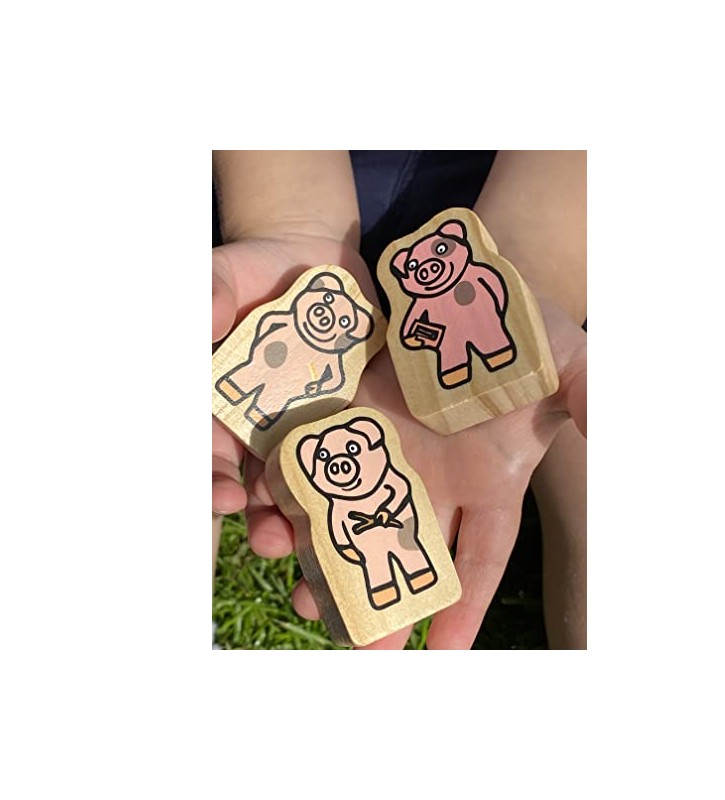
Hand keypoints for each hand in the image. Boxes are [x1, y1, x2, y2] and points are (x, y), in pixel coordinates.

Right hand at [212, 233, 374, 519]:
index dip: (210, 478)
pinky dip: (365, 485)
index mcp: (221, 408)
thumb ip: (209, 293)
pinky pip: (358, 459)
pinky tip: (379, 505)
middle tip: (272, 541)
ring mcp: (311, 432)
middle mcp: (264, 431)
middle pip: (258, 487)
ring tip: (325, 546)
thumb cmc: (256, 274)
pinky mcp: (353, 424)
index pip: (209, 453)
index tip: (224, 495)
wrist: (317, 268)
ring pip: (309, 486)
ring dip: (313, 518)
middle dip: (262, 518)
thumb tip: (201, 317)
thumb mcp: (225, 276)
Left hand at [247, 297, 586, 648]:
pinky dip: (294, 486)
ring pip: (355, 514)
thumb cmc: (531, 331)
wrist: (475, 283)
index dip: (465, 605)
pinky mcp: (348, 410)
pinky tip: (273, 512)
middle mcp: (435, 475)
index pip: (480, 557)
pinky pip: (319, 456)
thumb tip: (627, 461)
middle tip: (360, 646)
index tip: (444, 654)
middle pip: (408, 550)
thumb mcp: (574, 369)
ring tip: (302, 592)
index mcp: (490, 481)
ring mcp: (388, 444)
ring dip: (330, 555)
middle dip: (386, 598)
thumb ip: (596, 410)